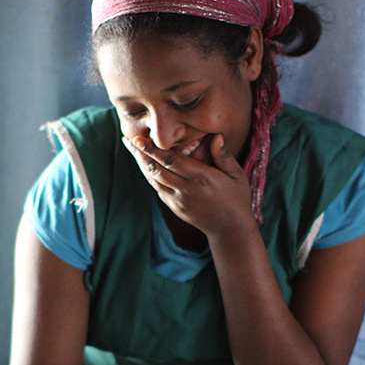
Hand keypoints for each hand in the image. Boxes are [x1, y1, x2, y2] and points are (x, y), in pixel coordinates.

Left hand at [123, 133, 255, 236]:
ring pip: (154, 179)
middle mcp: (186, 189)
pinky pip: (158, 189)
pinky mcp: (175, 207)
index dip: (153, 149)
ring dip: (141, 163)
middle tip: (128, 139)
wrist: (230, 229)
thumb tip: (216, 136)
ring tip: (132, 148)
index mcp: (201, 178)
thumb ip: (224, 156)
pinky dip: (149, 176)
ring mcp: (178, 200)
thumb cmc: (236, 198)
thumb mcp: (236, 176)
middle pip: (157, 169)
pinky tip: (144, 164)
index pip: (171, 161)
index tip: (139, 138)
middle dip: (141, 153)